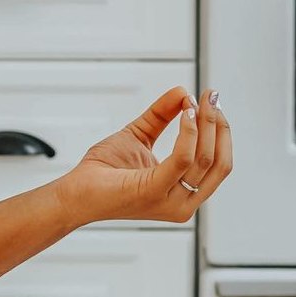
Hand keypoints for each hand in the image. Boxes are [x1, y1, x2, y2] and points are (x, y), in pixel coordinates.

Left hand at [57, 84, 230, 225]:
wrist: (75, 191)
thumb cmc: (104, 171)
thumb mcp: (140, 135)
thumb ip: (162, 115)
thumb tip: (184, 92)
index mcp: (184, 193)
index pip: (219, 163)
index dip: (220, 131)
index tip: (212, 101)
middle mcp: (183, 203)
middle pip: (219, 162)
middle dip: (218, 125)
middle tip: (211, 97)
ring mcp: (171, 201)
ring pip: (206, 159)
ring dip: (205, 124)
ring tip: (195, 101)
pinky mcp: (154, 191)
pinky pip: (183, 159)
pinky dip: (188, 132)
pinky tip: (184, 113)